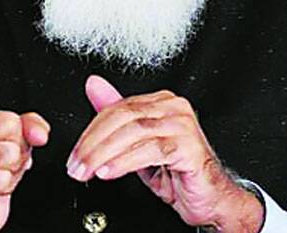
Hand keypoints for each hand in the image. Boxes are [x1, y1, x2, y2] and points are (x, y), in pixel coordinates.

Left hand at [66, 76, 262, 231]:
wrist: (212, 200)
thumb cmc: (178, 173)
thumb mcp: (137, 146)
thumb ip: (115, 117)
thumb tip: (93, 86)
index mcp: (161, 102)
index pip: (117, 108)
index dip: (91, 130)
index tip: (75, 153)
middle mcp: (173, 108)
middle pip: (123, 118)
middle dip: (93, 144)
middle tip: (76, 164)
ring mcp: (183, 125)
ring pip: (133, 132)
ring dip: (104, 154)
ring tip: (89, 170)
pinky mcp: (189, 146)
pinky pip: (150, 150)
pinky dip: (125, 162)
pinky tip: (109, 172)